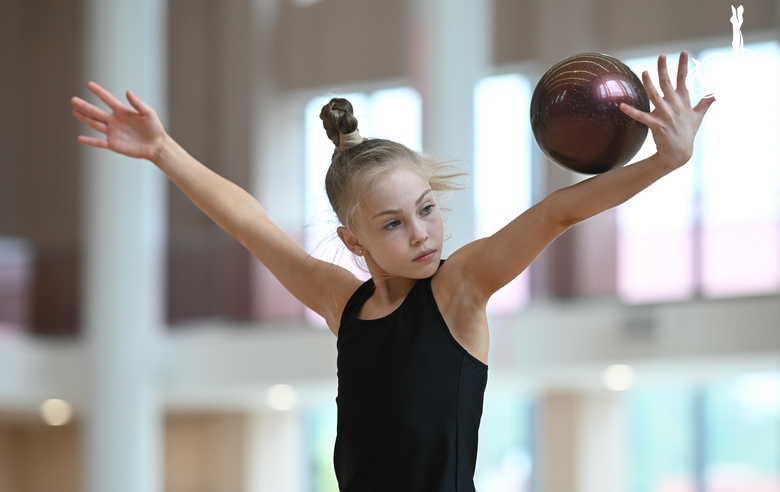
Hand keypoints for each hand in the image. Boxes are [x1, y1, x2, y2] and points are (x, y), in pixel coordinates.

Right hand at [71, 82, 165, 160]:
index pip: (107, 99)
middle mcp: (115, 121)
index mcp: (122, 111)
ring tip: (74, 111)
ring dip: (84, 118)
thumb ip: (137, 103)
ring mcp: (113, 132)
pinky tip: (80, 138)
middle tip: (73, 99)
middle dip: (85, 106)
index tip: (89, 84)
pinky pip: (99, 142)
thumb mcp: (148, 113)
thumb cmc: (155, 128)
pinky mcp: (114, 144)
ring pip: (95, 124)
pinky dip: (90, 141)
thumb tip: (127, 91)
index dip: (99, 92)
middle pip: (96, 112)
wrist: (157, 146)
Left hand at [620, 51, 715, 167]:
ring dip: (649, 84)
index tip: (683, 52)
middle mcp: (675, 106)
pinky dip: (631, 111)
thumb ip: (705, 103)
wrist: (679, 153)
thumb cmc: (687, 133)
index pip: (683, 79)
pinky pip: (641, 116)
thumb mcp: (698, 116)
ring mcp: (666, 115)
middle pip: (668, 83)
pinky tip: (622, 105)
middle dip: (664, 69)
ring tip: (643, 72)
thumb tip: (716, 94)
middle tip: (661, 56)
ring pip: (655, 96)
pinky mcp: (657, 125)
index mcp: (683, 101)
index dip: (683, 65)